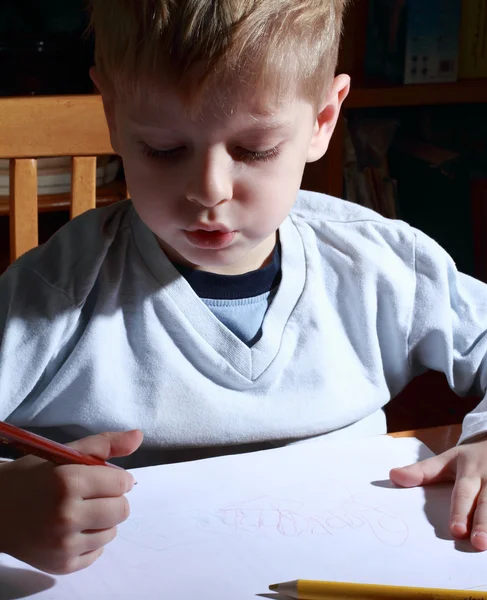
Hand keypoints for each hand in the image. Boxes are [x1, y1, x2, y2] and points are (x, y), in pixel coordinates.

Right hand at [0, 429, 142, 573]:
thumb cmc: (31, 477)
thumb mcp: (64, 453)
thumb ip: (105, 444)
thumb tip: (139, 436)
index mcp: (67, 482)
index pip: (121, 483)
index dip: (117, 478)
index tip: (105, 477)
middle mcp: (66, 516)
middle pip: (122, 510)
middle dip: (114, 499)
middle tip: (93, 495)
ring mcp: (63, 545)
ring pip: (112, 532)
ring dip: (104, 520)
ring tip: (81, 511)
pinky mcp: (61, 566)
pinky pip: (97, 553)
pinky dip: (91, 541)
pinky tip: (73, 530)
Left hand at [390, 437, 486, 550]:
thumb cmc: (472, 459)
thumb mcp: (448, 459)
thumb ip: (423, 471)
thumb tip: (392, 476)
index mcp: (470, 471)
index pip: (464, 493)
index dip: (460, 511)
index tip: (455, 530)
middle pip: (486, 504)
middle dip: (482, 523)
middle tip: (476, 543)